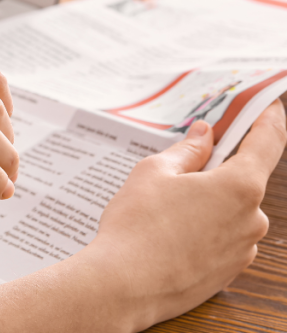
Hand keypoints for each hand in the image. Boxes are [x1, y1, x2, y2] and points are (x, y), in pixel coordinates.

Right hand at [0, 101, 285, 332]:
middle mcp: (252, 219)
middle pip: (243, 181)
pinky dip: (202, 232)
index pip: (268, 141)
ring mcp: (243, 249)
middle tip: (180, 170)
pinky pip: (222, 240)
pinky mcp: (228, 272)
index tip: (265, 107)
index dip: (267, 118)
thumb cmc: (136, 227)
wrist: (123, 285)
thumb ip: (187, 151)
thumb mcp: (153, 173)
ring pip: (231, 213)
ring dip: (207, 205)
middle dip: (217, 171)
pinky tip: (170, 235)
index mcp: (239, 186)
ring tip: (164, 211)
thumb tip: (204, 135)